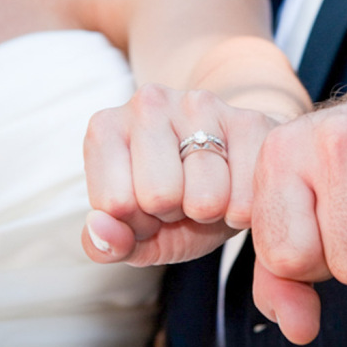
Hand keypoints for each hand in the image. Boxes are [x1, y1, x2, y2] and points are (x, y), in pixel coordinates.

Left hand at [80, 83, 276, 266]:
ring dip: (211, 212)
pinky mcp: (248, 120)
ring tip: (207, 189)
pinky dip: (242, 212)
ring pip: (205, 199)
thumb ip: (107, 244)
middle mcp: (148, 103)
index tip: (148, 206)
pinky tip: (235, 188)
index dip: (138, 222)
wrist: (228, 166)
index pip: (115, 204)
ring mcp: (200, 104)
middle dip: (174, 213)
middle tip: (181, 197)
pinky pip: (245, 199)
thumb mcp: (136, 233)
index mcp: (106, 128)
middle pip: (159, 196)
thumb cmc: (174, 200)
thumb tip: (99, 228)